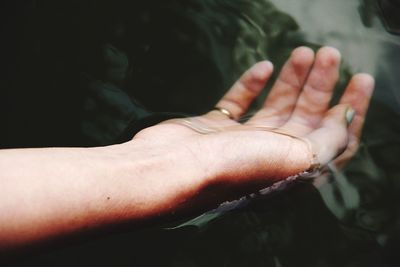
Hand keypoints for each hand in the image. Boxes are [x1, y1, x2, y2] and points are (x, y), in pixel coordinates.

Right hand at [133, 46, 373, 196]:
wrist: (169, 169)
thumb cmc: (231, 168)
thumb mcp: (293, 158)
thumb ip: (326, 142)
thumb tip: (346, 118)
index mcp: (292, 172)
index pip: (333, 141)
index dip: (351, 110)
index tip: (360, 78)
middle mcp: (268, 159)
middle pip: (304, 118)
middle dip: (321, 85)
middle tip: (329, 53)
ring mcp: (239, 143)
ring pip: (275, 107)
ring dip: (292, 80)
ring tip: (303, 52)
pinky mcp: (214, 129)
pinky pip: (238, 103)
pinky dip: (251, 85)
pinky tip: (264, 67)